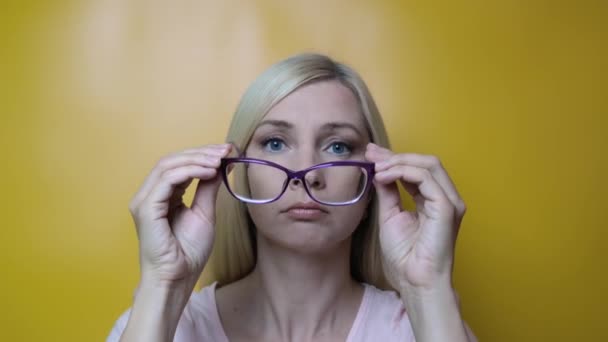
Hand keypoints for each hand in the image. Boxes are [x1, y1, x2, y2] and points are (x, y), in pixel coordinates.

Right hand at [128, 143, 231, 287]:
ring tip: (219, 160)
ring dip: (197, 159)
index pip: (180, 165)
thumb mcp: (205, 213)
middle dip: (201, 152)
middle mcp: (150, 194)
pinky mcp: (145, 208)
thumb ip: (208, 188)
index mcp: (163, 195)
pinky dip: (189, 171)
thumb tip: (221, 165)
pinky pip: (167, 179)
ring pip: (168, 165)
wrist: (177, 278)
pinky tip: (209, 171)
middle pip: (173, 160)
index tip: (228, 150)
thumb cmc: (188, 252)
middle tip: (226, 150)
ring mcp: (144, 200)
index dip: (203, 154)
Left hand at [365, 143, 466, 291]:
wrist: (414, 281)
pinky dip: (404, 172)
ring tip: (378, 168)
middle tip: (371, 155)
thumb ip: (388, 192)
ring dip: (399, 161)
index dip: (393, 159)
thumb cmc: (405, 257)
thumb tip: (380, 170)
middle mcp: (444, 198)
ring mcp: (448, 202)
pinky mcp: (446, 207)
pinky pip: (426, 178)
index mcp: (432, 200)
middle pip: (425, 162)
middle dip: (396, 155)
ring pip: (428, 164)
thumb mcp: (390, 216)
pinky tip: (385, 177)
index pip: (416, 169)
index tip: (370, 155)